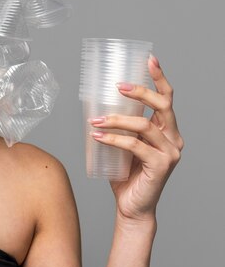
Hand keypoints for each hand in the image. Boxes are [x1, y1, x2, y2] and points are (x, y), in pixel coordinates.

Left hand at [87, 54, 183, 224]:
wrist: (132, 207)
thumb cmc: (125, 175)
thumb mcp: (122, 145)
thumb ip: (118, 128)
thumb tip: (93, 107)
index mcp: (166, 130)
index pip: (167, 98)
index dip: (160, 77)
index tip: (149, 59)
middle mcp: (173, 138)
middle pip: (162, 105)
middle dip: (140, 91)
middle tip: (117, 86)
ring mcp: (170, 153)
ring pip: (143, 125)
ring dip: (115, 120)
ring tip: (94, 121)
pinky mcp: (161, 166)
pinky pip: (134, 145)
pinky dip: (113, 139)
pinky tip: (96, 137)